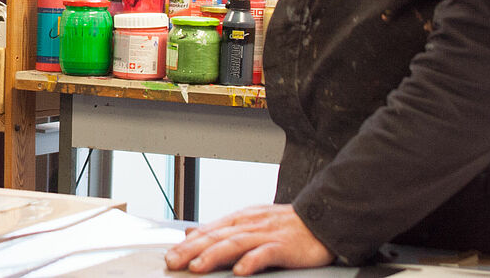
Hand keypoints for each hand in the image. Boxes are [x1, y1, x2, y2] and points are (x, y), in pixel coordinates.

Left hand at [164, 204, 333, 274]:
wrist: (320, 220)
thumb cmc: (284, 225)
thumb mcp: (249, 222)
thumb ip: (221, 229)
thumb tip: (192, 231)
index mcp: (239, 219)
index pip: (208, 230)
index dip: (186, 243)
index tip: (169, 255)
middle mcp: (248, 224)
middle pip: (215, 236)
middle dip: (191, 250)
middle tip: (172, 261)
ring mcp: (265, 234)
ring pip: (234, 244)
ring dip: (213, 255)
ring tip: (196, 267)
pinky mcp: (283, 245)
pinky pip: (265, 253)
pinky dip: (251, 261)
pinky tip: (239, 270)